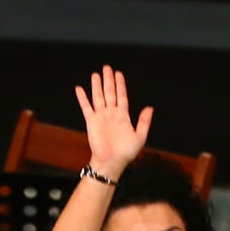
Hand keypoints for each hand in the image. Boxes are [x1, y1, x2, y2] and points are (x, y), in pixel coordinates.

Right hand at [74, 65, 151, 179]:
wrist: (111, 162)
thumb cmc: (125, 153)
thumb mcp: (140, 136)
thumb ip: (144, 121)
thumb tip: (150, 108)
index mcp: (123, 116)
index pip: (122, 96)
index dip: (120, 85)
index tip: (118, 74)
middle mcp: (111, 114)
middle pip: (110, 93)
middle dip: (108, 80)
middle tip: (107, 68)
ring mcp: (101, 117)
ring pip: (98, 97)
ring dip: (97, 86)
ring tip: (96, 74)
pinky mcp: (91, 121)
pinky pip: (86, 107)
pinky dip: (82, 98)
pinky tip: (80, 89)